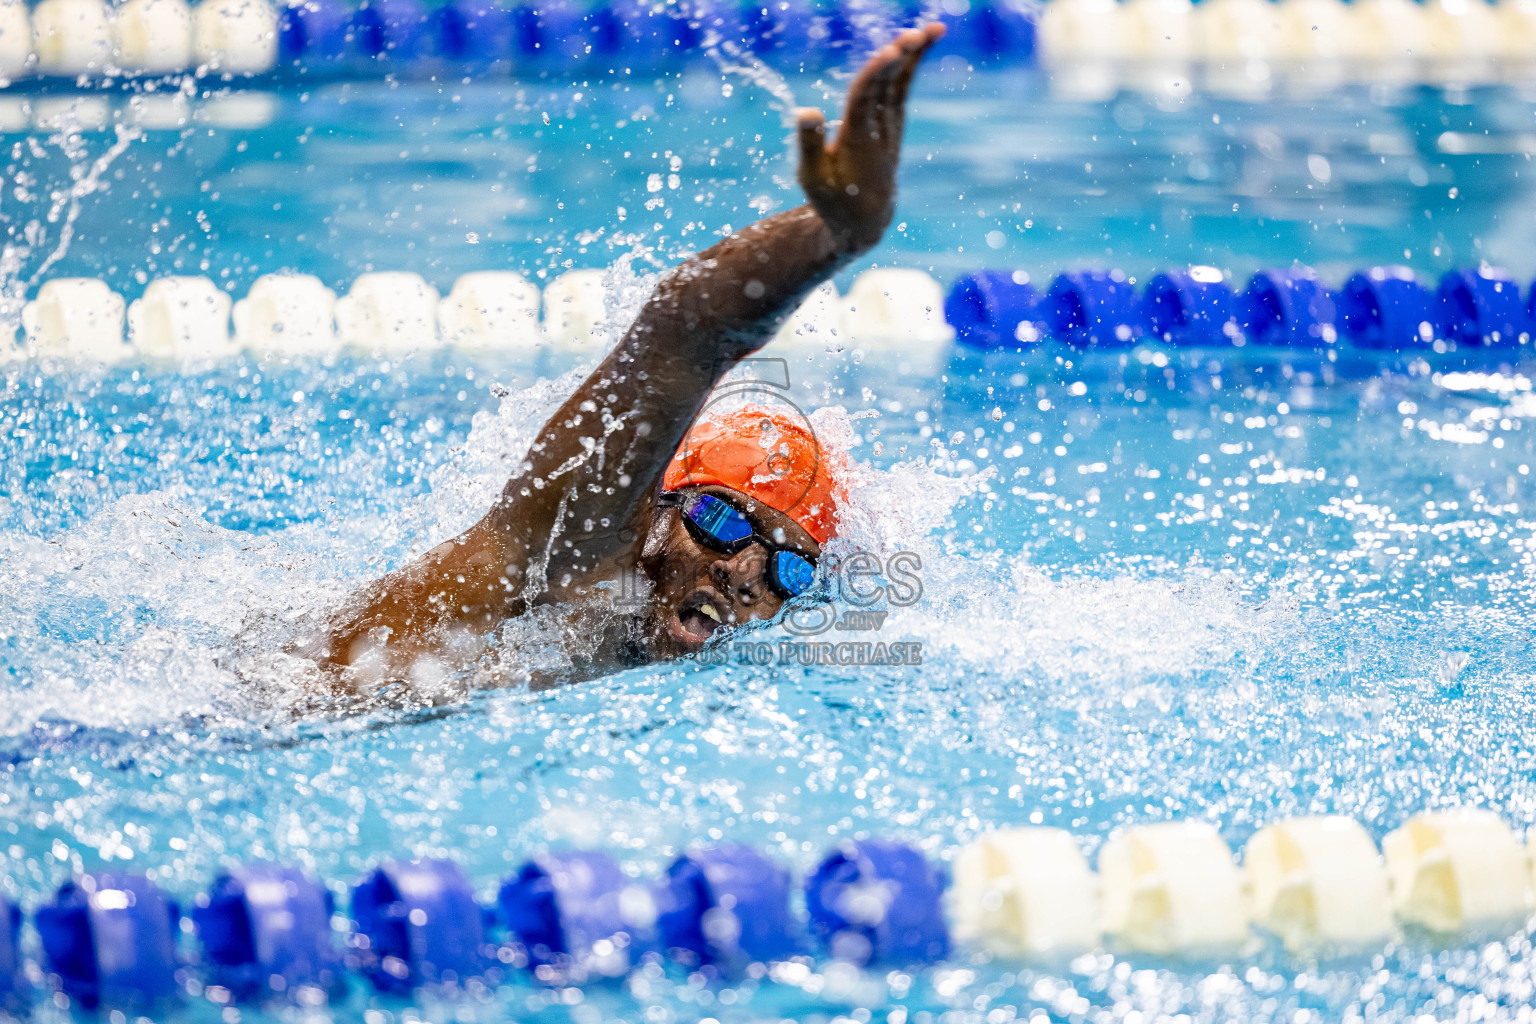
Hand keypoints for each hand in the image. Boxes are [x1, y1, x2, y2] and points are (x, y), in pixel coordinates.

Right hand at [796, 23, 944, 254]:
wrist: (865, 221)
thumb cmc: (833, 200)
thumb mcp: (813, 179)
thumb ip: (810, 145)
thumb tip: (807, 110)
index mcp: (856, 145)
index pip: (865, 103)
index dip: (876, 76)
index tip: (890, 51)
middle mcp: (879, 134)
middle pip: (887, 90)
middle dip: (898, 61)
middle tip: (913, 34)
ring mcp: (890, 129)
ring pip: (900, 86)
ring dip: (914, 57)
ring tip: (931, 28)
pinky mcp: (893, 125)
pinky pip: (902, 90)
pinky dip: (910, 66)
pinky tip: (919, 42)